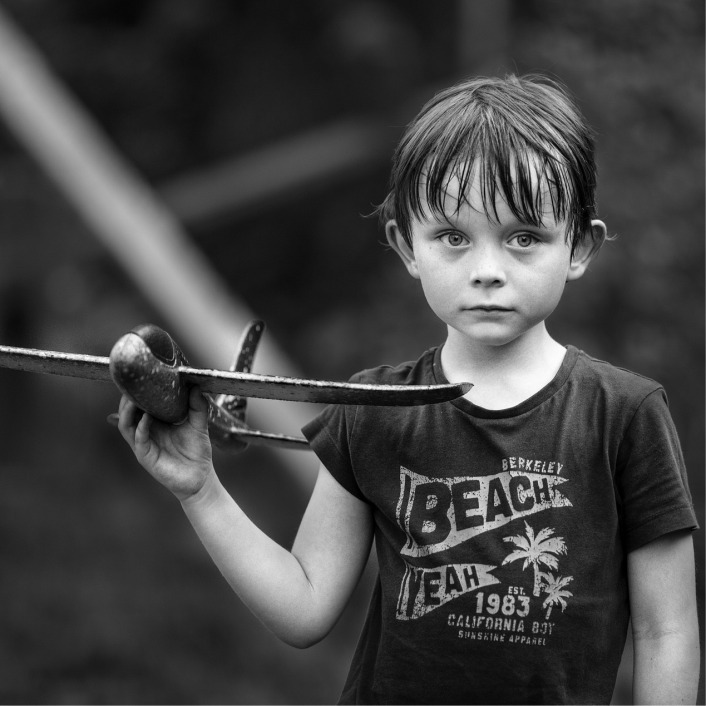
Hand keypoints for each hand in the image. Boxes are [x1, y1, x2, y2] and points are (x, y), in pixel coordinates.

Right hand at [117, 386, 215, 501]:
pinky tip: (146, 418)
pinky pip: (138, 439)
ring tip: (133, 398)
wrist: (200, 477)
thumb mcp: (199, 424)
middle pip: (127, 412)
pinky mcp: (146, 456)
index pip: (139, 404)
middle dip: (127, 398)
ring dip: (128, 411)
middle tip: (132, 383)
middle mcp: (145, 431)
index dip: (137, 392)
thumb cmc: (197, 451)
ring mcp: (143, 444)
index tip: (140, 375)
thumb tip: (196, 385)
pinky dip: (141, 427)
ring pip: (126, 424)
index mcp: (155, 422)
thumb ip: (198, 406)